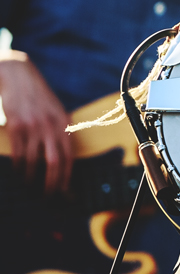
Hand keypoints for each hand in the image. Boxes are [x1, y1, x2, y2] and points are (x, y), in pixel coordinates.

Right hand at [0, 51, 72, 193]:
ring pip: (34, 162)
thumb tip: (62, 156)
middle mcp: (51, 126)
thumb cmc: (37, 97)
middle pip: (55, 163)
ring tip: (30, 186)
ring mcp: (34, 126)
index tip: (65, 191)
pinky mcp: (17, 126)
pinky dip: (19, 167)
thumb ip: (58, 130)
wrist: (18, 76)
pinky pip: (18, 153)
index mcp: (64, 123)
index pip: (69, 156)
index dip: (67, 176)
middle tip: (48, 197)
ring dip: (31, 178)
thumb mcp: (55, 111)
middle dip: (52, 183)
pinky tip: (19, 173)